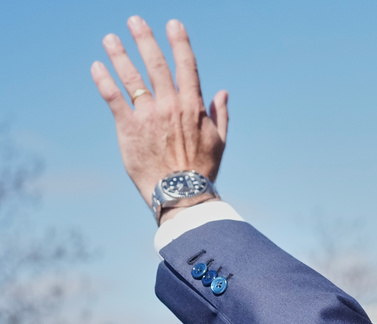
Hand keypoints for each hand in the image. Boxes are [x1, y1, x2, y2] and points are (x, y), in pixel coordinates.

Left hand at [91, 16, 227, 214]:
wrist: (182, 193)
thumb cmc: (202, 169)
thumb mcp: (219, 141)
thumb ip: (220, 114)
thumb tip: (223, 92)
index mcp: (193, 106)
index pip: (186, 66)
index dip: (179, 42)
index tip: (172, 24)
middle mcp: (170, 105)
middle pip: (156, 64)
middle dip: (145, 39)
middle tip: (134, 20)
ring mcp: (149, 115)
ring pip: (132, 77)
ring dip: (119, 55)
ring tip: (109, 39)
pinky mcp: (129, 128)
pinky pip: (114, 98)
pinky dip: (104, 80)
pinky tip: (97, 67)